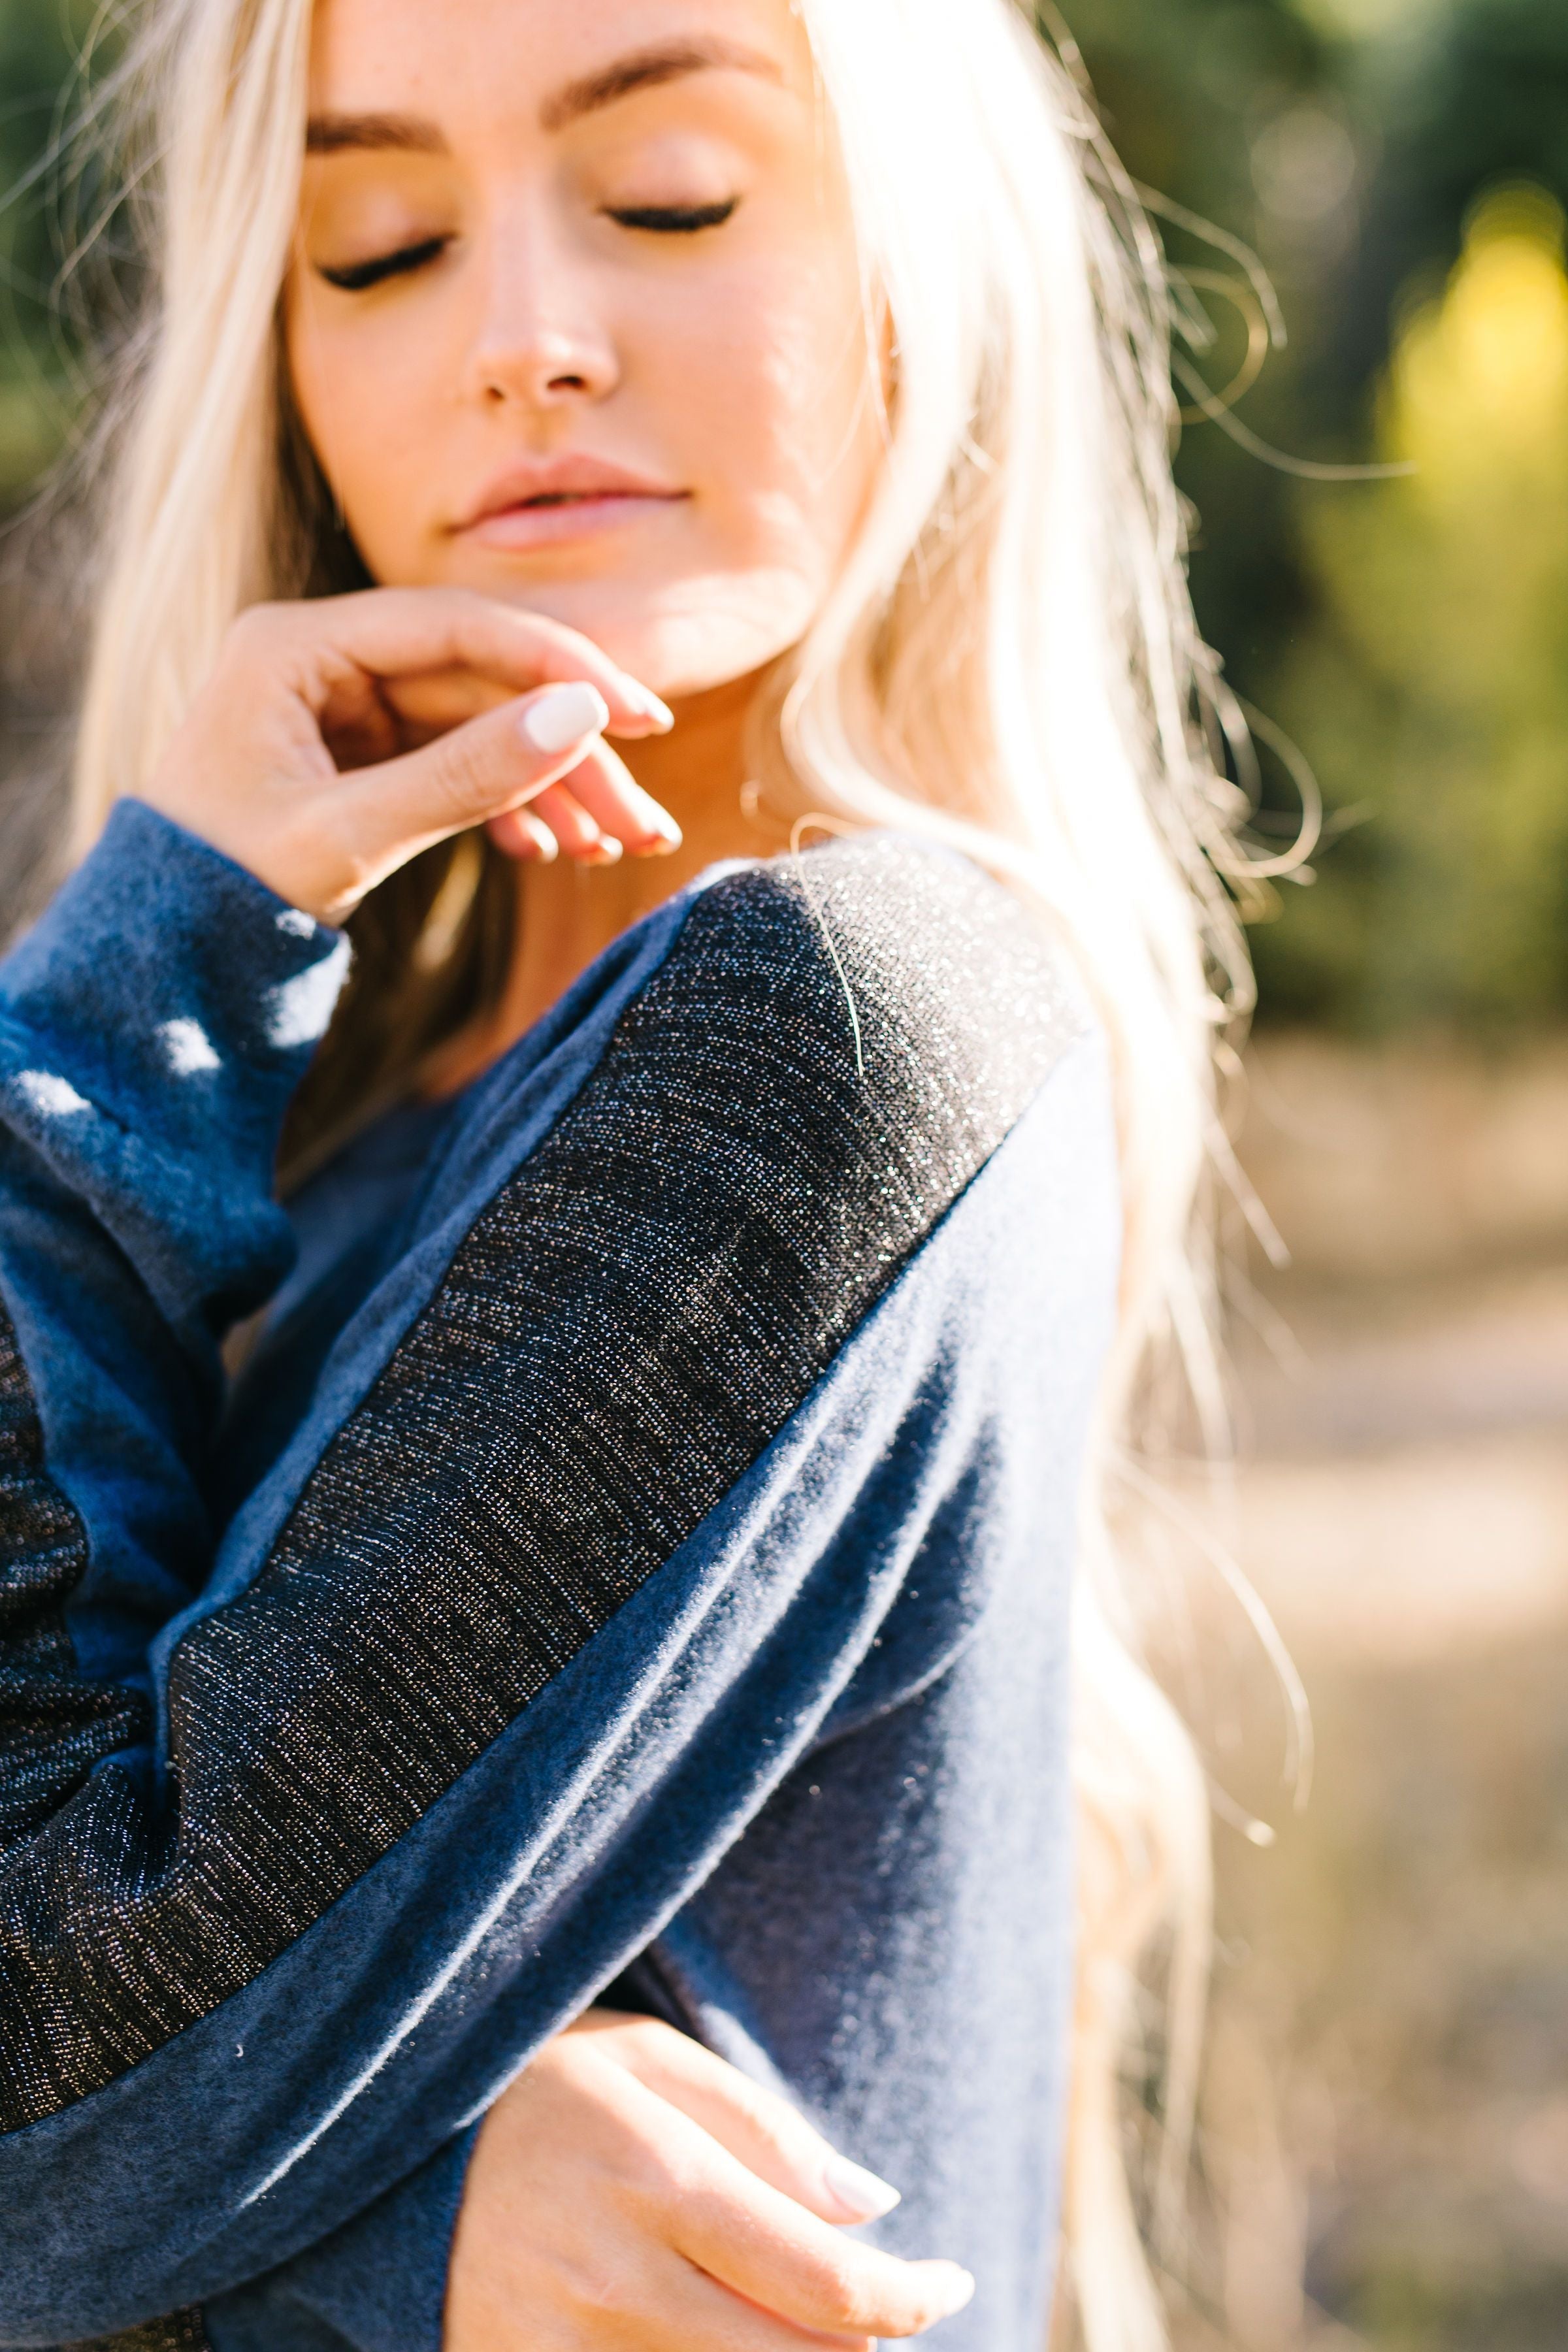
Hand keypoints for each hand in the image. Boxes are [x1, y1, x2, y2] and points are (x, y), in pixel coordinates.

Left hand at [139, 588, 682, 923]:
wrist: (158, 961)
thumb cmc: (219, 894)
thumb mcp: (345, 837)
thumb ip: (464, 776)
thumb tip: (583, 718)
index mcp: (294, 646)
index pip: (457, 627)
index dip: (560, 668)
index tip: (641, 719)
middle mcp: (322, 661)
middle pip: (480, 685)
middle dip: (568, 752)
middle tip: (643, 821)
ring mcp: (343, 709)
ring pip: (478, 729)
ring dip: (551, 786)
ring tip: (614, 848)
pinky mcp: (359, 757)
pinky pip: (453, 765)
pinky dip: (506, 805)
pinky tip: (550, 849)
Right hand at [445, 2011, 975, 2350]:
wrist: (382, 2139)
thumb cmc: (544, 2085)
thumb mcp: (655, 2063)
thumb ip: (772, 2134)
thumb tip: (879, 2210)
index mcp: (657, 2178)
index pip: (827, 2283)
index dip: (912, 2299)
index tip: (952, 2284)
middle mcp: (611, 2277)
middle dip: (864, 2346)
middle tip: (886, 2309)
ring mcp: (559, 2349)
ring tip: (806, 2316)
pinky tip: (723, 2338)